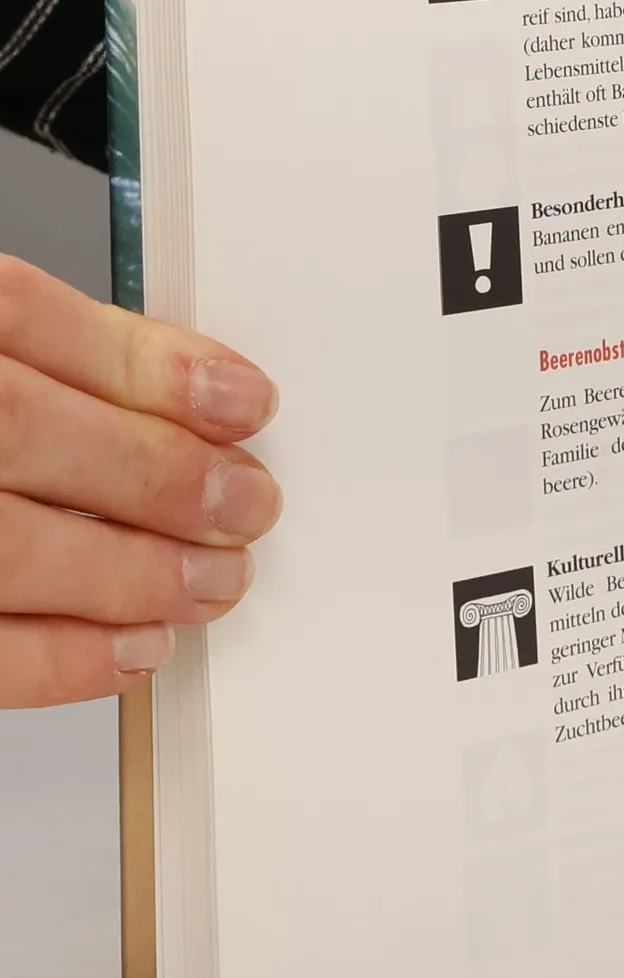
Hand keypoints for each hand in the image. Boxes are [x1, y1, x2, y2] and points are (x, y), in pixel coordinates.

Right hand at [0, 256, 279, 705]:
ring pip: (0, 546)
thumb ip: (29, 353)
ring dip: (126, 572)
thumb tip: (179, 390)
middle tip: (245, 505)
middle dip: (156, 474)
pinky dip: (49, 658)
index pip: (18, 319)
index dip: (147, 364)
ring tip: (210, 581)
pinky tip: (124, 650)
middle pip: (18, 430)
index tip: (240, 400)